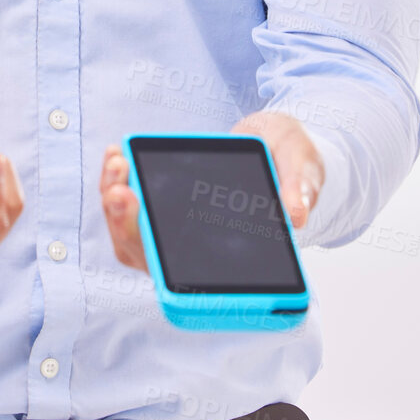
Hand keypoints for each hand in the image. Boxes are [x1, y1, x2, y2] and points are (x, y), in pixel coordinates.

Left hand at [100, 112, 324, 272]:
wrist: (279, 143)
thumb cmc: (291, 164)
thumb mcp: (304, 167)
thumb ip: (300, 187)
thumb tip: (294, 213)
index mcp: (234, 256)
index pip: (190, 277)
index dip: (161, 261)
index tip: (147, 228)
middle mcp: (199, 249)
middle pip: (148, 254)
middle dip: (125, 223)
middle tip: (120, 190)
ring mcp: (178, 229)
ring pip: (134, 233)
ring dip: (115, 203)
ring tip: (118, 163)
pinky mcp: (167, 205)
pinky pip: (134, 206)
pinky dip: (119, 184)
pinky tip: (118, 156)